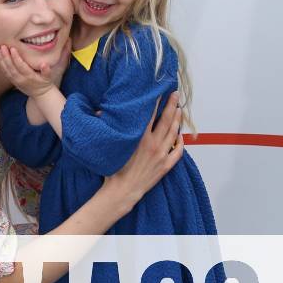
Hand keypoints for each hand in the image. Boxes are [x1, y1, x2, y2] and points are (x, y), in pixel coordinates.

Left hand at [0, 39, 70, 98]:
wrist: (40, 94)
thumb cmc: (44, 83)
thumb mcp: (48, 78)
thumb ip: (46, 71)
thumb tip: (44, 64)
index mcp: (29, 76)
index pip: (21, 66)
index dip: (16, 57)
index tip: (12, 48)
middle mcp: (21, 79)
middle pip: (11, 67)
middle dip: (6, 57)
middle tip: (2, 47)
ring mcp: (16, 81)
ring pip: (7, 70)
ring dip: (2, 60)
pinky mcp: (13, 81)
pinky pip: (6, 73)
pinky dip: (2, 65)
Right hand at [103, 92, 182, 210]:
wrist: (122, 191)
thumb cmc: (113, 170)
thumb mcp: (110, 145)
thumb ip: (109, 127)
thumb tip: (101, 111)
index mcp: (140, 138)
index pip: (151, 114)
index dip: (156, 101)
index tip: (158, 91)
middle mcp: (153, 145)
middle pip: (166, 120)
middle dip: (171, 105)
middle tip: (174, 94)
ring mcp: (161, 155)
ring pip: (174, 133)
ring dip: (178, 120)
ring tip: (179, 109)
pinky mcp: (165, 166)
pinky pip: (178, 151)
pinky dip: (181, 142)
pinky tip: (180, 135)